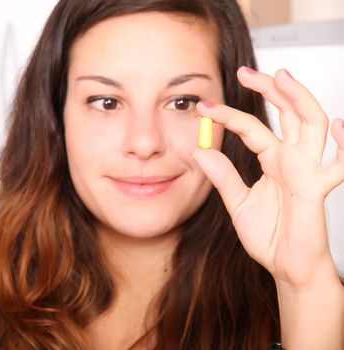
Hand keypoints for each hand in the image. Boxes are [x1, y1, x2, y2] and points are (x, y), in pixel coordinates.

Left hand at [193, 66, 343, 289]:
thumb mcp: (238, 202)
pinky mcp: (317, 189)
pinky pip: (338, 164)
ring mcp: (307, 171)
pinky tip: (337, 125)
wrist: (286, 267)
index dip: (227, 116)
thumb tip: (200, 151)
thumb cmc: (270, 236)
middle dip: (270, 89)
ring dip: (298, 99)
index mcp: (273, 160)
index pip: (251, 128)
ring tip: (281, 76)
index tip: (203, 107)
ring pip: (310, 125)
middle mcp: (292, 159)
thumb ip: (222, 176)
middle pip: (287, 113)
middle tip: (246, 72)